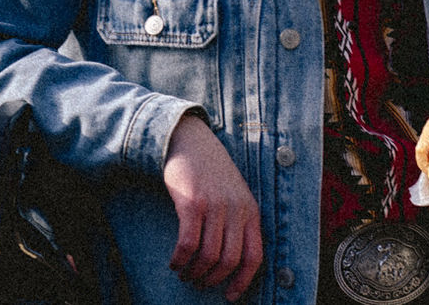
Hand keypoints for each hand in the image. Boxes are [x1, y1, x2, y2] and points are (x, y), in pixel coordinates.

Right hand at [163, 113, 263, 300]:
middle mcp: (236, 209)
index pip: (254, 256)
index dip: (243, 281)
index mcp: (250, 210)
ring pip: (208, 256)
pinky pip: (188, 243)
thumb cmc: (211, 171)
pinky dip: (180, 259)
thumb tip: (233, 261)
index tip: (230, 296)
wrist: (190, 140)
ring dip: (195, 272)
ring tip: (185, 274)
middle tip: (200, 283)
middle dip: (213, 279)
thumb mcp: (236, 193)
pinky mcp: (192, 203)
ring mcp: (214, 205)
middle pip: (230, 261)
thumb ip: (239, 220)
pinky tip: (174, 262)